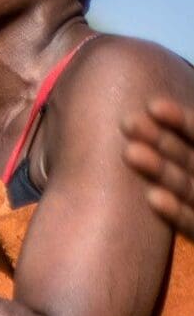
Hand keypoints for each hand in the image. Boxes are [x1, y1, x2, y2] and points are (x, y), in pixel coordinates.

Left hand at [124, 96, 193, 240]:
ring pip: (192, 188)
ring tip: (128, 152)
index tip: (152, 105)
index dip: (183, 121)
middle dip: (164, 140)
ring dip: (162, 170)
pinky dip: (176, 211)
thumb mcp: (182, 189)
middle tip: (127, 122)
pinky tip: (151, 198)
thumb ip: (183, 154)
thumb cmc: (188, 202)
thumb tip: (154, 115)